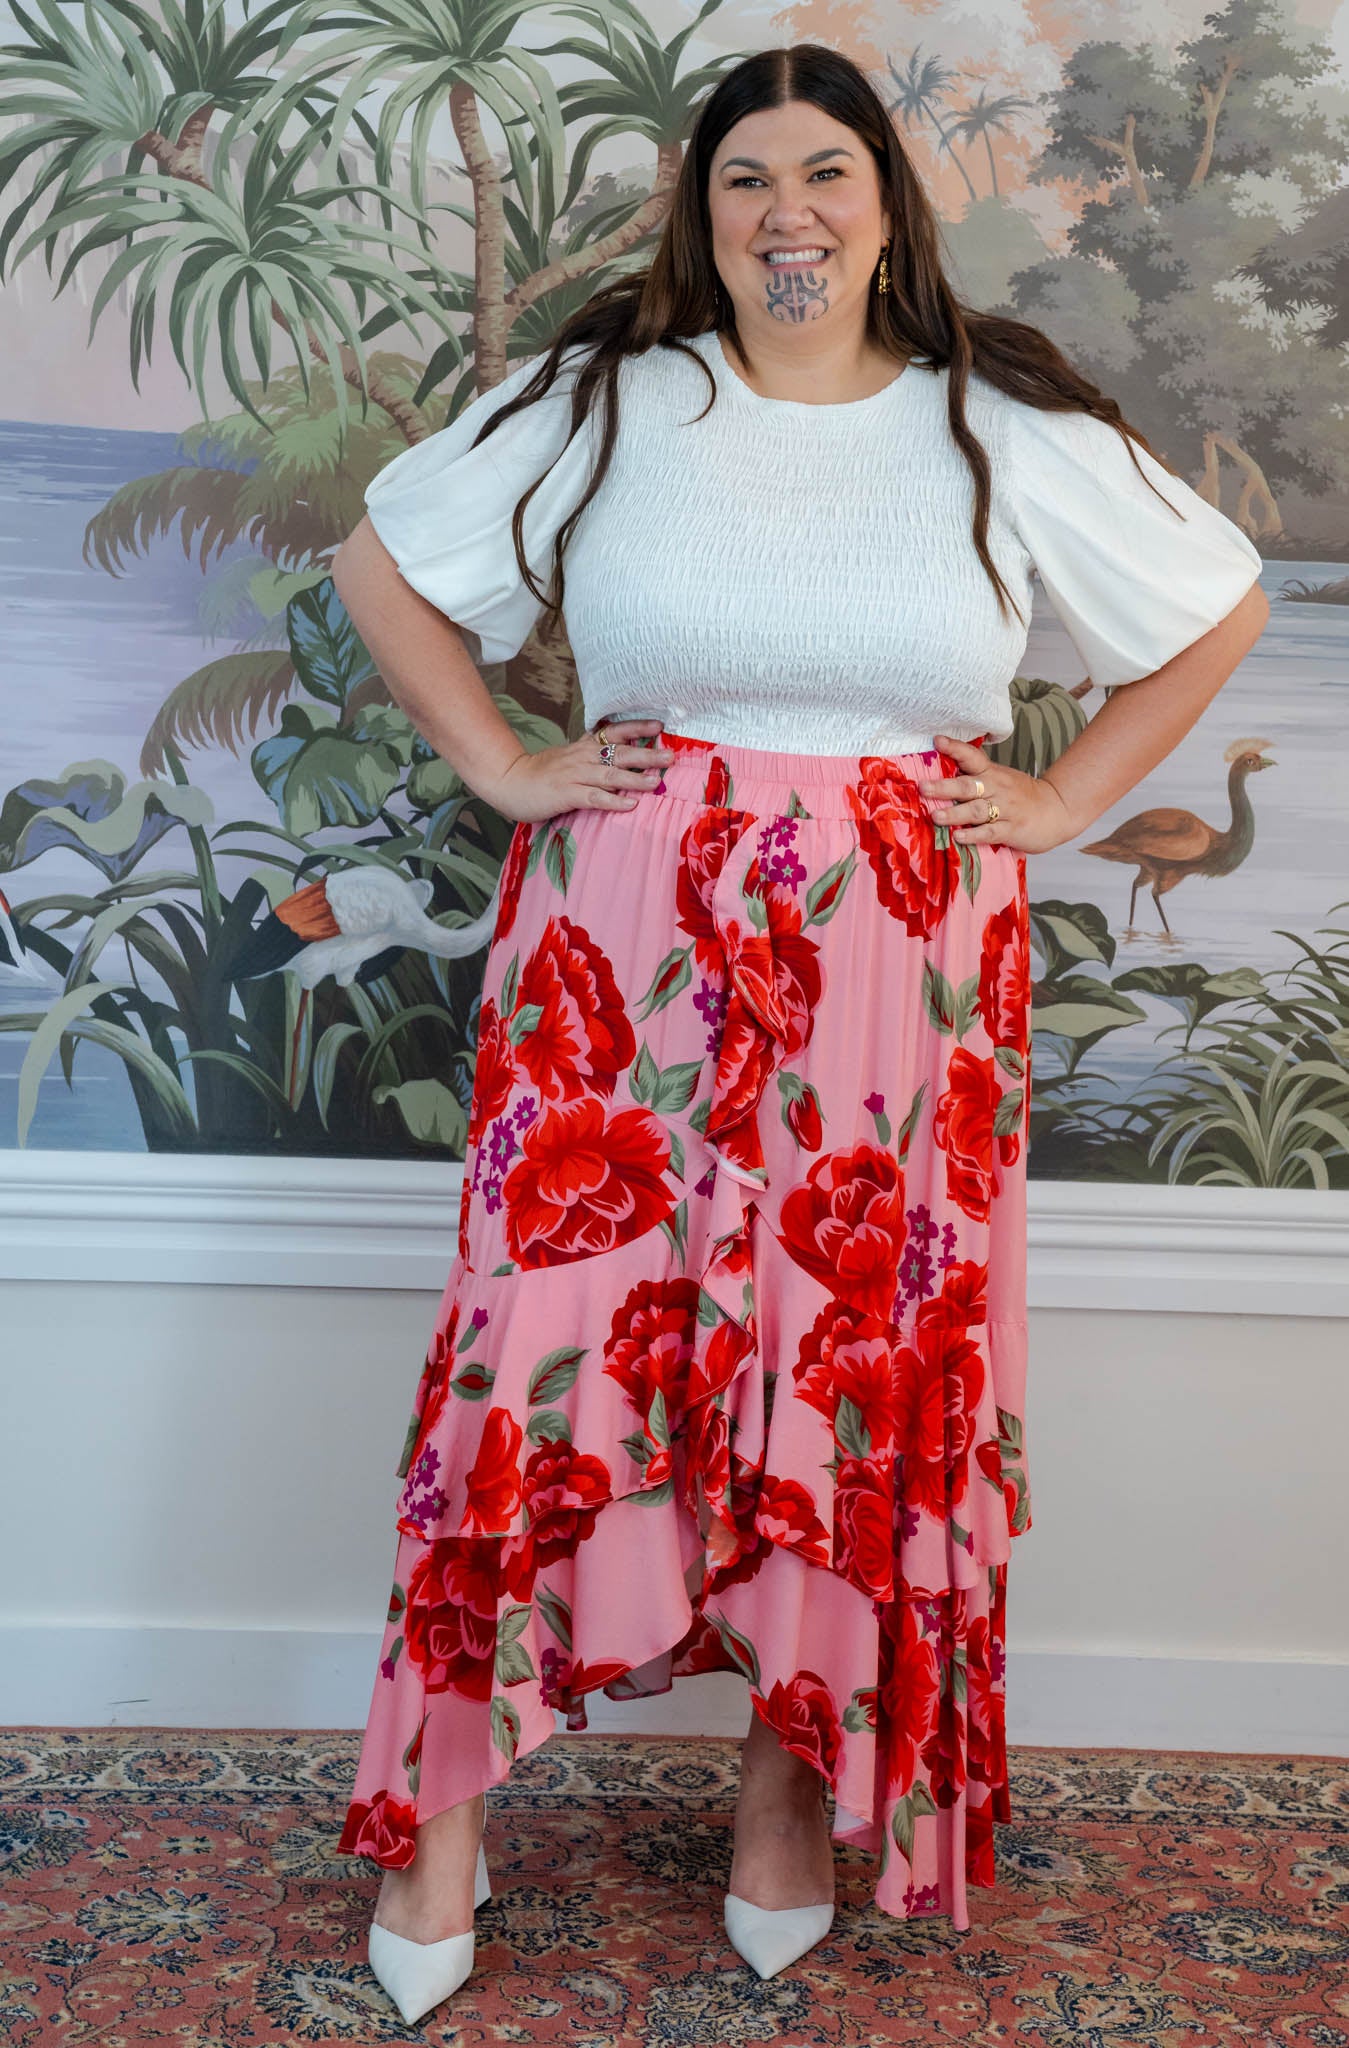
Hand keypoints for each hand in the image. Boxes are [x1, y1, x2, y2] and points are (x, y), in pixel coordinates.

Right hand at [484, 718, 673, 822]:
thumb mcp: (569, 757)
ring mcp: (575, 776)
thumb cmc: (541, 773)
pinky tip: (630, 805)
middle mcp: (582, 757)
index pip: (614, 732)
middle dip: (647, 755)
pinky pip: (594, 798)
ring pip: (610, 774)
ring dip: (635, 778)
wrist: (510, 781)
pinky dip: (613, 801)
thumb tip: (620, 759)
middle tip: (670, 757)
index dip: (637, 728)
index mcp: (584, 747)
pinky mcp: (567, 794)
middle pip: (620, 752)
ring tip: (656, 782)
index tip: (659, 726)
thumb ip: (591, 756)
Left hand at [918, 734, 1073, 854]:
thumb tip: (939, 777)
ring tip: (936, 816)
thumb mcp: (1000, 779)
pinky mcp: (1012, 829)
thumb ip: (975, 778)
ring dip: (955, 813)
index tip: (937, 741)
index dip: (955, 748)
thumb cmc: (1022, 796)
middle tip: (923, 788)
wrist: (1057, 809)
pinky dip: (974, 835)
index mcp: (992, 773)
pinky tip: (959, 837)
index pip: (972, 757)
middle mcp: (997, 788)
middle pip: (968, 785)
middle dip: (944, 786)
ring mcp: (1005, 809)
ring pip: (976, 809)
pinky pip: (991, 832)